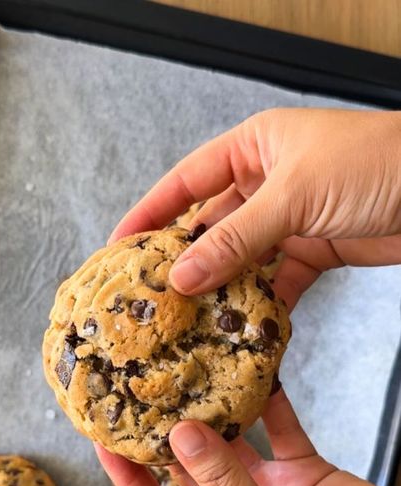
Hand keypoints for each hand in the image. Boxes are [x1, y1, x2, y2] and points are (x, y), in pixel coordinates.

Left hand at [96, 390, 400, 485]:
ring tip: (189, 376)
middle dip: (167, 437)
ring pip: (232, 448)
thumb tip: (180, 435)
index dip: (127, 478)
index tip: (103, 440)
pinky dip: (269, 406)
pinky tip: (254, 375)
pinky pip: (279, 432)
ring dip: (215, 416)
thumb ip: (223, 483)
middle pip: (190, 473)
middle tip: (143, 394)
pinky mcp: (302, 473)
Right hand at [109, 108, 400, 299]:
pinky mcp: (314, 251)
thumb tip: (182, 276)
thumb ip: (236, 238)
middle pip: (211, 225)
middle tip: (150, 295)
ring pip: (242, 260)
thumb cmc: (375, 164)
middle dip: (184, 260)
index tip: (119, 244)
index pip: (187, 181)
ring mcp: (289, 220)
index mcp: (254, 148)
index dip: (151, 212)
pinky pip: (276, 282)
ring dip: (221, 290)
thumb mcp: (294, 195)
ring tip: (188, 321)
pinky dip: (262, 305)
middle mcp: (266, 182)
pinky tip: (241, 328)